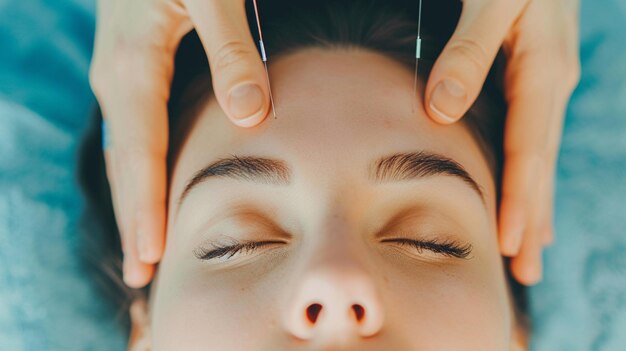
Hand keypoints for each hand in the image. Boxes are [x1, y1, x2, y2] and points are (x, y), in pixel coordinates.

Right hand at [90, 0, 269, 286]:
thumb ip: (231, 49)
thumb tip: (250, 113)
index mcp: (133, 67)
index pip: (139, 155)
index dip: (145, 208)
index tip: (151, 256)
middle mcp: (118, 77)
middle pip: (124, 164)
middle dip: (132, 219)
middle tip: (139, 273)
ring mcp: (121, 72)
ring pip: (125, 151)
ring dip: (134, 199)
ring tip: (144, 243)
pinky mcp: (133, 66)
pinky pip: (132, 132)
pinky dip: (139, 169)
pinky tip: (152, 184)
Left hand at [424, 0, 579, 283]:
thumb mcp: (492, 0)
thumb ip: (467, 52)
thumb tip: (441, 108)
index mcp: (541, 73)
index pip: (529, 152)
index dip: (519, 201)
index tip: (508, 244)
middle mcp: (550, 85)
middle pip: (542, 166)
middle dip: (533, 220)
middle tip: (527, 271)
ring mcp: (545, 83)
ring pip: (540, 157)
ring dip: (535, 205)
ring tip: (530, 247)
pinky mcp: (533, 77)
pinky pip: (534, 138)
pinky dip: (531, 174)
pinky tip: (527, 191)